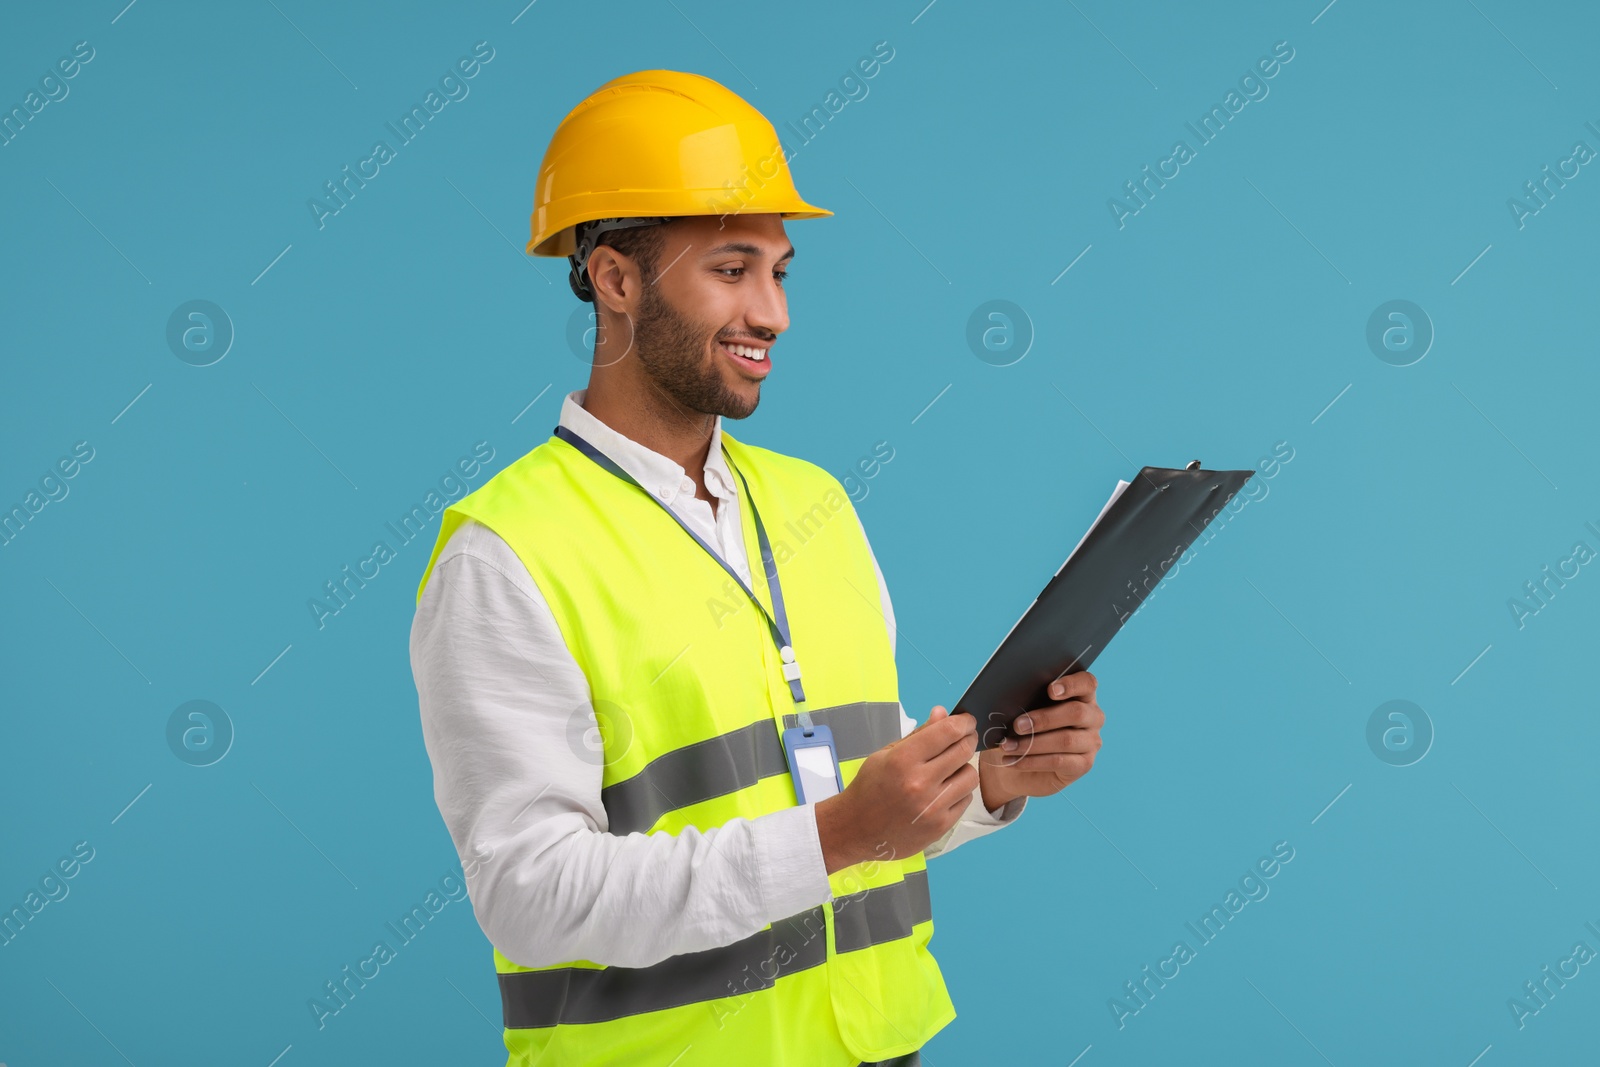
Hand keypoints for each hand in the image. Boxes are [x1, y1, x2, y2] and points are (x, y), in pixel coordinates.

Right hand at [814, 706, 977, 873]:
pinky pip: (966, 798)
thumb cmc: (870, 789)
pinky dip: (959, 791)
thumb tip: (942, 713)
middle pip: (963, 750)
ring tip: (949, 769)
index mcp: (902, 760)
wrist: (858, 830)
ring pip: (970, 776)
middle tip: (964, 738)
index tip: (966, 721)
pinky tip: (944, 791)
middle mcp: (920, 783)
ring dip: (963, 767)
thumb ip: (918, 734)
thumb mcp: (886, 754)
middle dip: (968, 739)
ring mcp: (932, 807)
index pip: (947, 731)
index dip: (963, 722)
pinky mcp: (941, 826)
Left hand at [977, 670, 1103, 808]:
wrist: (1015, 765)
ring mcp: (1091, 741)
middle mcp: (1092, 716)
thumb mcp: (1023, 711)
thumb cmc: (1021, 729)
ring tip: (1007, 745)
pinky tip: (1014, 761)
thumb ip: (1027, 700)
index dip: (1071, 684)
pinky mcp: (1084, 764)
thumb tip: (1013, 698)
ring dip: (1032, 743)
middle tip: (1017, 725)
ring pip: (1066, 740)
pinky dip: (1032, 761)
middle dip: (1043, 719)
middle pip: (1076, 713)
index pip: (1087, 683)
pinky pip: (1059, 761)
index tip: (1050, 690)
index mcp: (1081, 695)